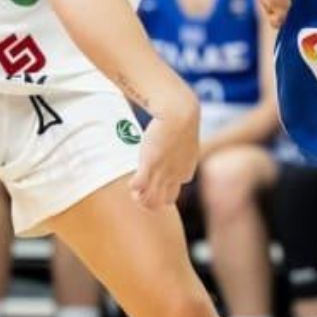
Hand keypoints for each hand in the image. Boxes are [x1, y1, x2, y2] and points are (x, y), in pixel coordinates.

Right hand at [130, 95, 199, 209]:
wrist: (180, 113)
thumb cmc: (181, 121)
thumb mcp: (185, 141)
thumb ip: (181, 150)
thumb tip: (171, 148)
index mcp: (185, 173)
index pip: (171, 196)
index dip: (159, 192)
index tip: (151, 181)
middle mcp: (175, 177)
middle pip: (160, 203)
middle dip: (147, 200)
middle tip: (138, 189)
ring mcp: (162, 172)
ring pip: (148, 200)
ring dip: (138, 197)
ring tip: (134, 188)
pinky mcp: (150, 163)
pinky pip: (138, 186)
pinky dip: (134, 187)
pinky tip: (131, 181)